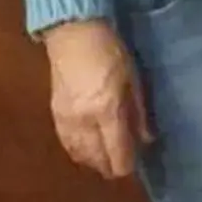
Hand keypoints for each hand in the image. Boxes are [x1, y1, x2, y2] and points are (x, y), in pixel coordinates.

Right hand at [41, 18, 151, 181]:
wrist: (73, 35)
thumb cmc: (111, 53)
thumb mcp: (134, 80)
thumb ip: (139, 113)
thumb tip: (146, 140)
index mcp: (107, 111)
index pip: (117, 153)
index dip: (127, 165)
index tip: (135, 164)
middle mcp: (84, 121)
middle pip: (96, 159)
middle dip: (110, 166)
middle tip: (122, 164)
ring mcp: (66, 120)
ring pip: (79, 155)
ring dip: (94, 161)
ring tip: (106, 159)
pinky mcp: (54, 115)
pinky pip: (67, 144)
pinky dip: (78, 151)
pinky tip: (87, 148)